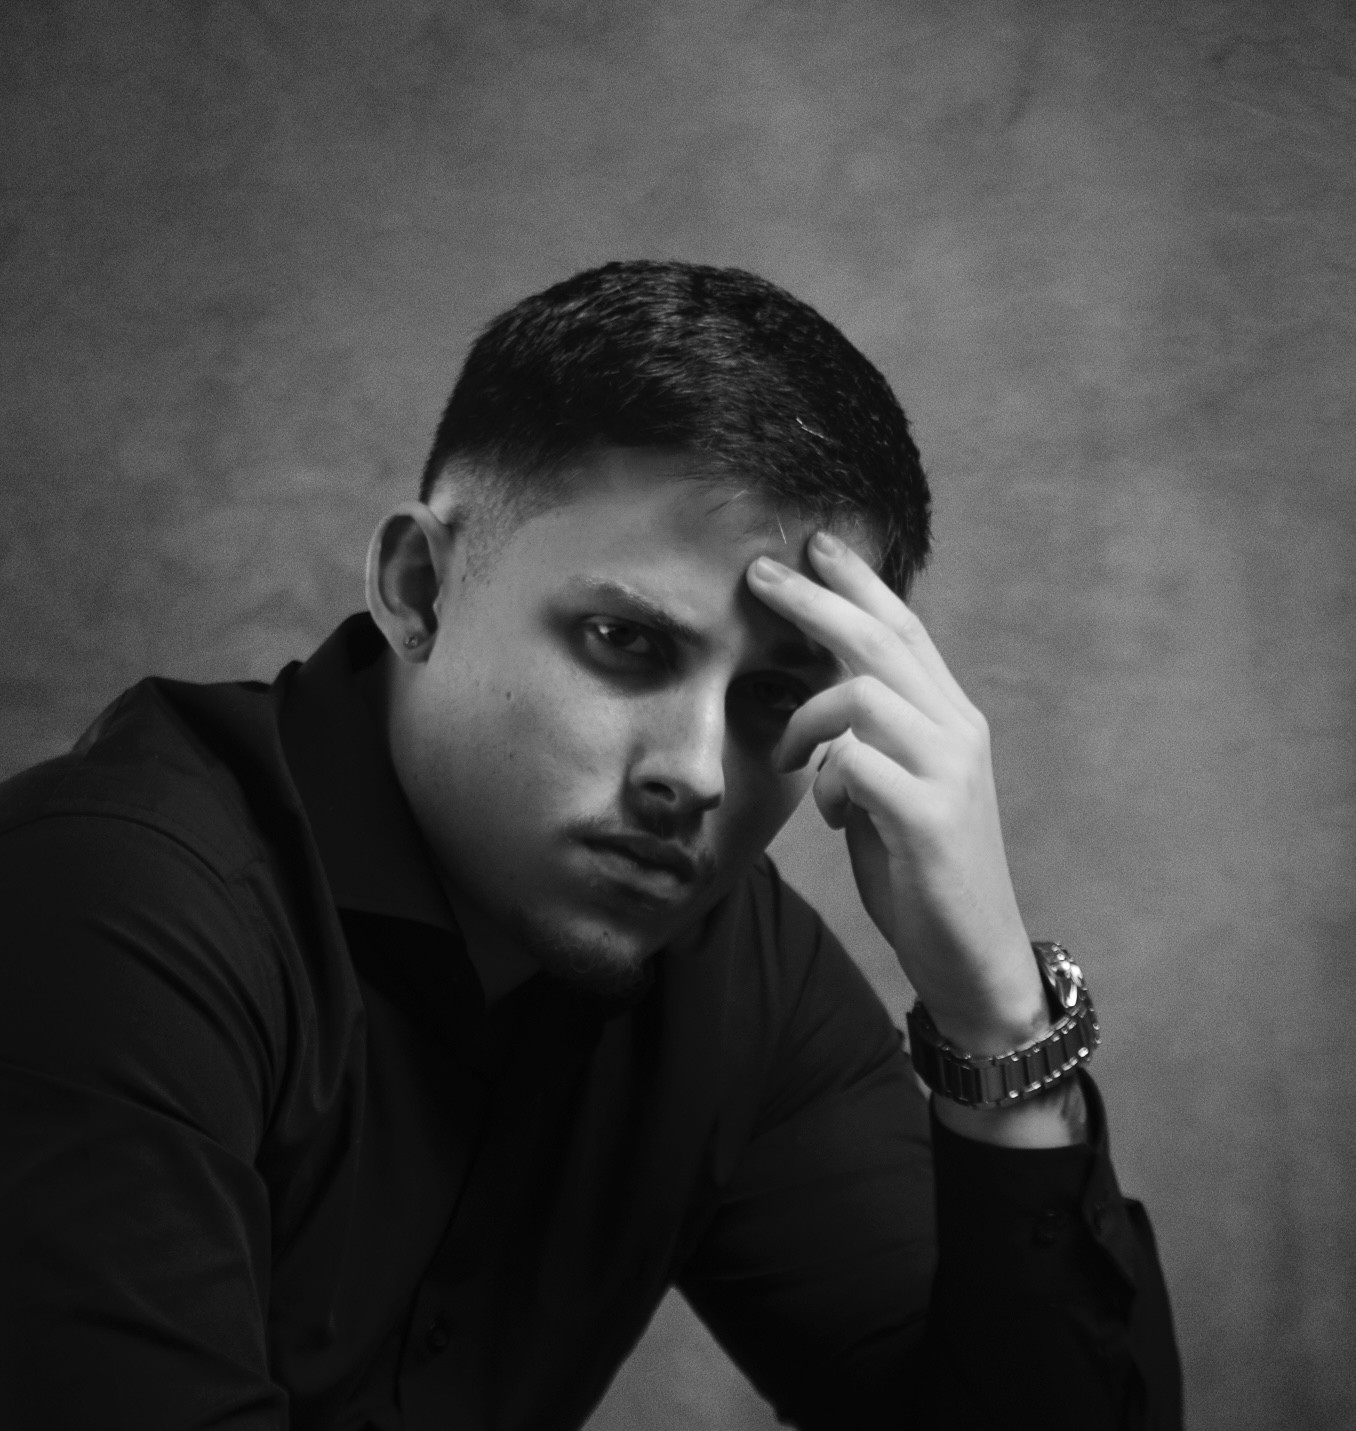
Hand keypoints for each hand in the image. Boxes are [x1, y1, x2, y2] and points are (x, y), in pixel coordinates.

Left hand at [747, 531, 1047, 1058]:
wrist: (973, 955)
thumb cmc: (920, 870)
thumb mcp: (888, 790)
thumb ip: (863, 741)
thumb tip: (813, 703)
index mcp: (949, 719)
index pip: (904, 629)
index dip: (860, 582)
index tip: (816, 544)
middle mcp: (958, 731)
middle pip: (882, 640)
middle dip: (816, 599)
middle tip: (759, 573)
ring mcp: (950, 771)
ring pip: (864, 693)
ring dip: (807, 718)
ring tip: (787, 756)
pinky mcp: (931, 818)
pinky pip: (856, 764)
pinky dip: (825, 781)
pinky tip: (824, 812)